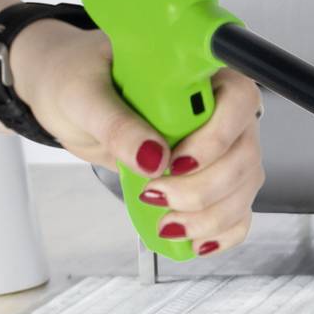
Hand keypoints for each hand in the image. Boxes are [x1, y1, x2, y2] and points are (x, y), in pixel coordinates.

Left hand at [8, 22, 265, 255]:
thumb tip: (150, 158)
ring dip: (210, 215)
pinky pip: (235, 208)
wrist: (70, 98)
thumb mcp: (85, 96)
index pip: (238, 101)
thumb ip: (117, 123)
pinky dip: (221, 231)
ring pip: (242, 186)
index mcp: (201, 73)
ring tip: (165, 223)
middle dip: (205, 187)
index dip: (216, 138)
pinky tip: (196, 241)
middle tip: (155, 194)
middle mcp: (221, 110)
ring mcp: (219, 146)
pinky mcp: (208, 176)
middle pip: (243, 153)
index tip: (174, 162)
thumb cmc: (81, 79)